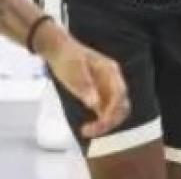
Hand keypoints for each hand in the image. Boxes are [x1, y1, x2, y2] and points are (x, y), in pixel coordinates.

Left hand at [36, 21, 129, 137]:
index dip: (113, 109)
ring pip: (115, 113)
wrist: (59, 50)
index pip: (120, 93)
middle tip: (91, 130)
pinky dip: (99, 124)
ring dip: (105, 125)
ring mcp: (106, 90)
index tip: (101, 120)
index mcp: (110, 71)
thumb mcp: (73, 69)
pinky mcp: (99, 97)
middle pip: (122, 106)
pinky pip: (105, 114)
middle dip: (110, 121)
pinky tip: (86, 129)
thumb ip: (84, 86)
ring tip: (86, 131)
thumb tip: (94, 105)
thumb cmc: (67, 57)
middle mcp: (112, 81)